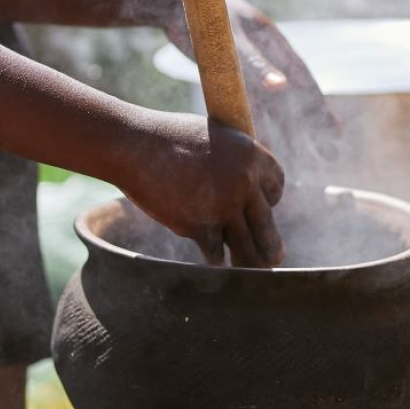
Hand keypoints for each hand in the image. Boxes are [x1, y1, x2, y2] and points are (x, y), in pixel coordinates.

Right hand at [122, 110, 285, 267]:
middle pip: (267, 223)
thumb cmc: (168, 138)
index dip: (270, 199)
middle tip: (275, 258)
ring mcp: (224, 206)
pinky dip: (214, 260)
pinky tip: (215, 265)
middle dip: (271, 244)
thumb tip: (246, 183)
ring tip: (256, 272)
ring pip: (248, 246)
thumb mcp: (213, 136)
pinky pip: (215, 253)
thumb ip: (233, 160)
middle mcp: (244, 182)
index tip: (262, 208)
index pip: (276, 187)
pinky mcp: (200, 225)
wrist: (133, 146)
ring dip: (251, 262)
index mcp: (251, 155)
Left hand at [165, 0, 340, 167]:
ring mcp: (249, 63)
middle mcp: (266, 54)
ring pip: (274, 104)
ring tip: (300, 158)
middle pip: (294, 97)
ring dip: (288, 130)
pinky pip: (252, 103)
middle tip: (327, 157)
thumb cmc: (200, 16)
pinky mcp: (231, 72)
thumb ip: (254, 64)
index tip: (335, 135)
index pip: (304, 82)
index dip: (320, 109)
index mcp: (273, 43)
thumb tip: (282, 87)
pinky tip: (262, 144)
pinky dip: (260, 123)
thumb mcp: (228, 41)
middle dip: (311, 127)